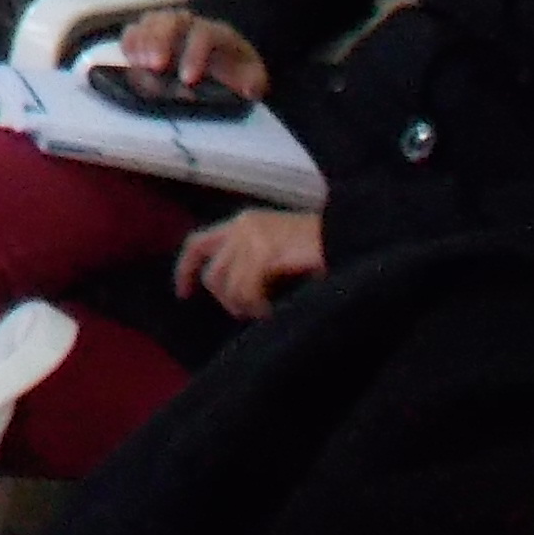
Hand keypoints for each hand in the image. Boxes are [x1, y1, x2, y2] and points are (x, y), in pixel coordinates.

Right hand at [112, 8, 270, 98]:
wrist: (223, 50)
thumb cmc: (233, 67)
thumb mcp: (252, 75)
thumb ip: (253, 81)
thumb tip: (249, 88)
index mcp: (216, 32)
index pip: (203, 34)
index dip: (193, 54)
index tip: (188, 80)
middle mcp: (189, 22)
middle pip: (171, 21)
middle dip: (160, 41)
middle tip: (155, 66)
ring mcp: (167, 24)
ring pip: (150, 21)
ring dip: (141, 41)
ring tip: (137, 64)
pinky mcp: (150, 33)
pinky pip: (134, 29)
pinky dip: (129, 43)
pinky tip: (128, 60)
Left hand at [173, 205, 324, 318]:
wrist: (350, 234)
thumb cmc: (317, 248)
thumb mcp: (275, 248)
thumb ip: (249, 260)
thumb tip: (229, 292)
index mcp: (243, 222)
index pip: (198, 243)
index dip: (186, 270)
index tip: (183, 295)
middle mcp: (242, 226)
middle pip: (212, 273)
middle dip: (226, 299)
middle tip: (247, 312)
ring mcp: (253, 238)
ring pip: (229, 286)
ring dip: (245, 306)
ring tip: (265, 311)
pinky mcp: (265, 252)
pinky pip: (246, 290)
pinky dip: (257, 306)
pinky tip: (271, 310)